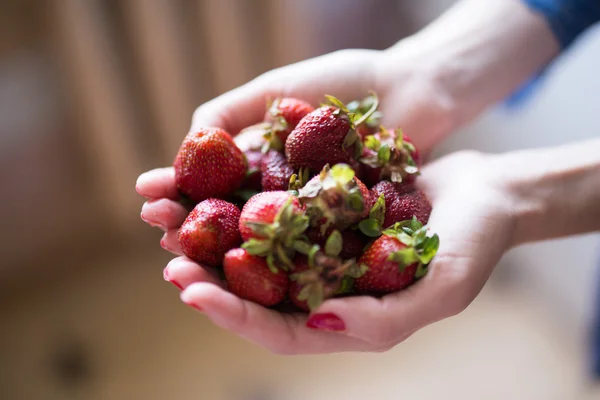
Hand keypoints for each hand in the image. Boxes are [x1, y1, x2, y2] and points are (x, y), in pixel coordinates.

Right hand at [137, 47, 455, 253]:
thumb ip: (230, 112)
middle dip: (190, 230)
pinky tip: (244, 273)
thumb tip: (189, 143)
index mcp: (258, 165)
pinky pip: (306, 258)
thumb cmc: (347, 82)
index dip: (177, 191)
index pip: (208, 184)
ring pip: (259, 248)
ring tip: (184, 262)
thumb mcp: (277, 89)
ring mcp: (309, 221)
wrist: (412, 90)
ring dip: (220, 259)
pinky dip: (275, 268)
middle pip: (226, 222)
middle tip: (160, 236)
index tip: (147, 194)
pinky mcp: (342, 237)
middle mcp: (278, 198)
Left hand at [139, 146, 515, 353]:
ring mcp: (323, 248)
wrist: (490, 191)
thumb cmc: (476, 242)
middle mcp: (327, 288)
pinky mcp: (323, 211)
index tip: (193, 291)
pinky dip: (244, 202)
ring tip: (174, 226)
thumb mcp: (444, 286)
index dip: (235, 315)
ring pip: (257, 253)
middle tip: (169, 262)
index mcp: (348, 319)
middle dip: (209, 281)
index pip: (279, 330)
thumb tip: (319, 324)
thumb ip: (387, 317)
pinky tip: (215, 185)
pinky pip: (275, 210)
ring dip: (214, 242)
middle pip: (256, 295)